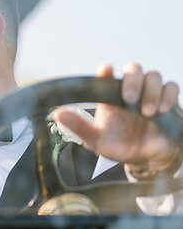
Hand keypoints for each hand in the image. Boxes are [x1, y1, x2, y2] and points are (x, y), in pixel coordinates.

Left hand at [53, 63, 182, 177]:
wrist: (145, 159)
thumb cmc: (119, 146)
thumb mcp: (96, 140)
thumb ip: (79, 127)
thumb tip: (57, 114)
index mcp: (111, 97)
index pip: (106, 75)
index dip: (105, 71)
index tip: (106, 70)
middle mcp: (130, 91)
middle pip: (134, 69)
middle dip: (132, 80)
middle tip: (129, 98)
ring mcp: (150, 94)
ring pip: (154, 76)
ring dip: (151, 90)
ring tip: (148, 111)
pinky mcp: (167, 102)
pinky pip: (172, 87)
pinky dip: (169, 95)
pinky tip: (163, 110)